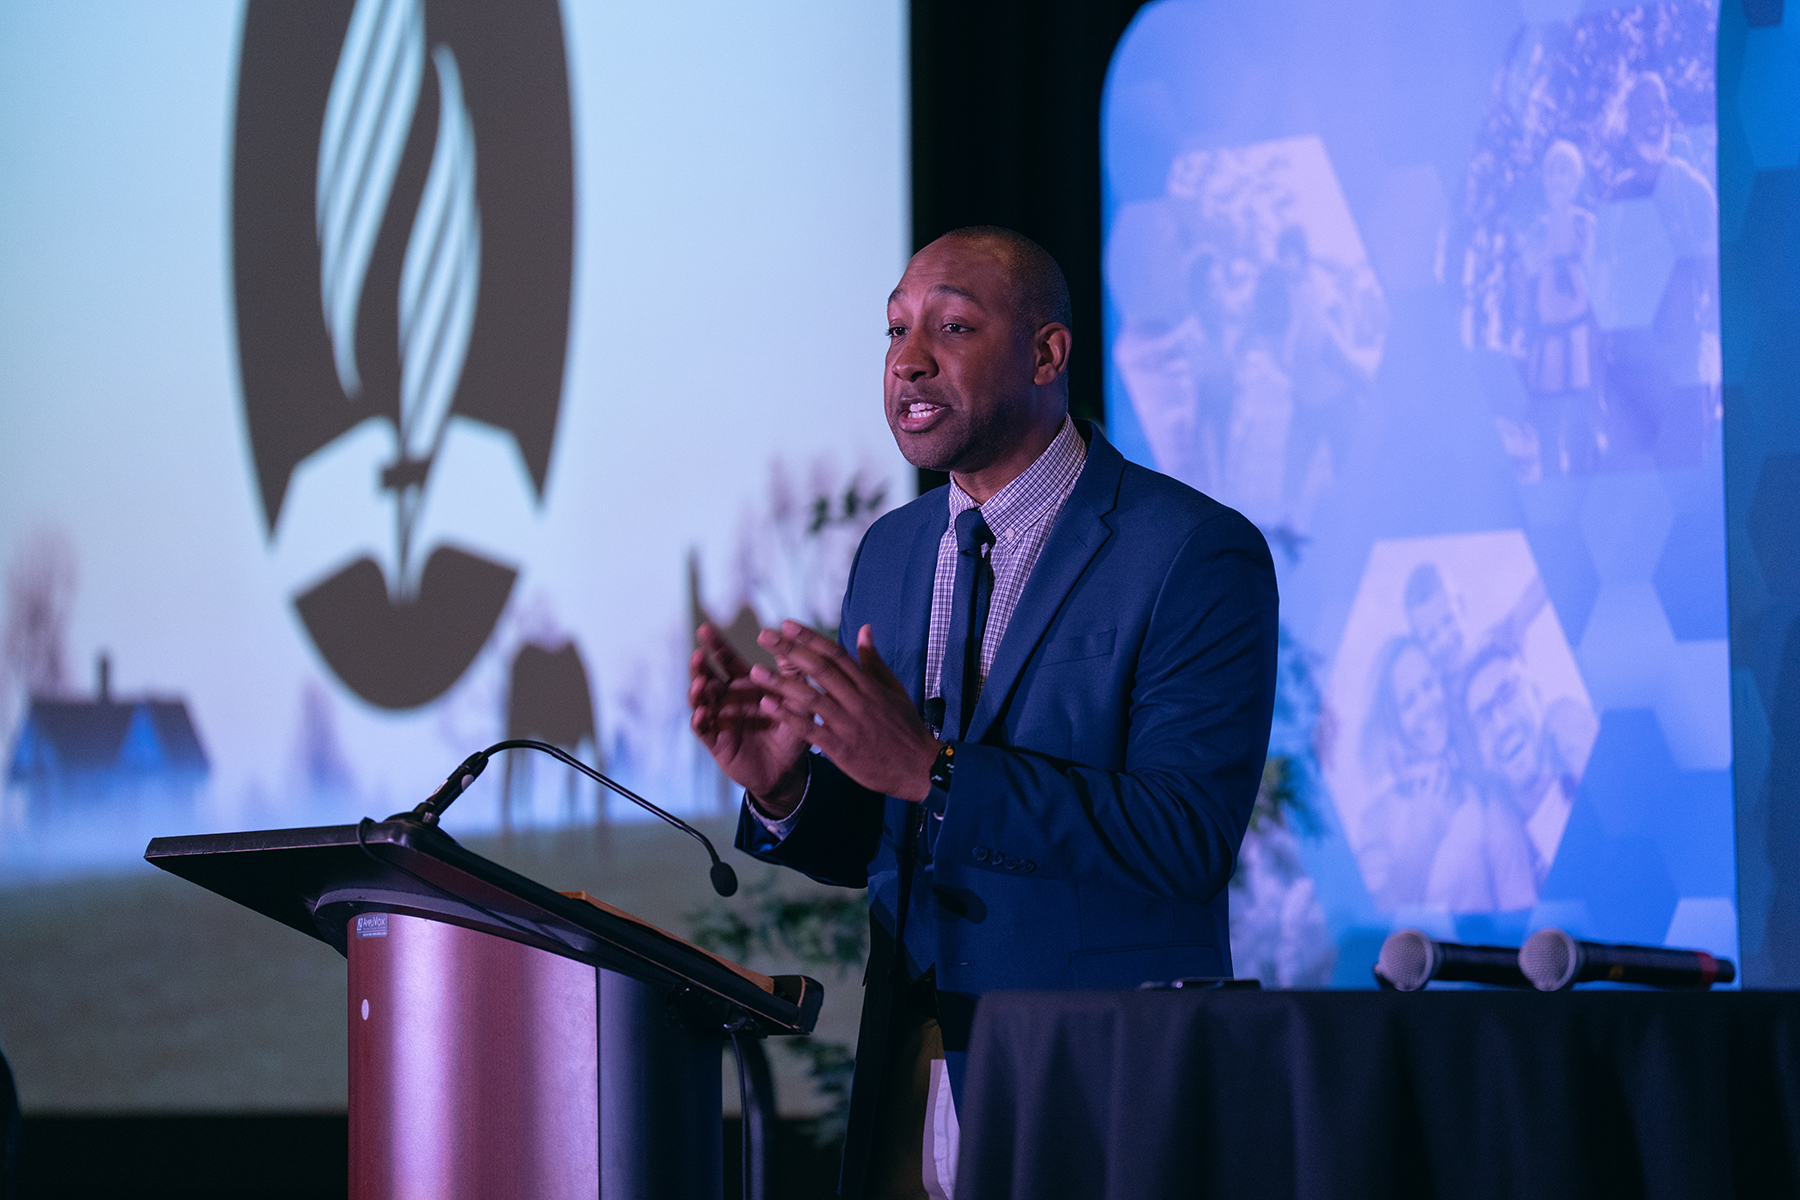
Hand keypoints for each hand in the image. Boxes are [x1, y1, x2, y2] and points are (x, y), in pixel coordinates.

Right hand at [688, 624, 809, 815]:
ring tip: (700, 683)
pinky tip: (701, 713)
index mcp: (745, 684)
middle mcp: (728, 698)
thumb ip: (792, 673)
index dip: (715, 645)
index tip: (705, 628)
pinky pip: (703, 729)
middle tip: (699, 655)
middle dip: (700, 665)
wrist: (789, 770)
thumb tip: (790, 641)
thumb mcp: (798, 700)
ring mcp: (719, 719)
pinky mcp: (716, 741)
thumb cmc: (792, 731)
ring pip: (700, 700)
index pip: (725, 659)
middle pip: (707, 676)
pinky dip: (700, 720)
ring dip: (697, 691)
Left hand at [751, 621, 939, 802]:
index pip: (836, 654)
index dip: (810, 637)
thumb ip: (873, 661)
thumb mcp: (894, 690)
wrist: (920, 769)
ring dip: (781, 683)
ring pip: (811, 698)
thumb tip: (864, 629)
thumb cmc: (906, 728)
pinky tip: (769, 706)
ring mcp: (849, 725)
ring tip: (755, 672)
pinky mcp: (841, 749)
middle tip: (763, 637)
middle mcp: (858, 700)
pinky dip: (789, 717)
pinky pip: (811, 729)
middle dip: (790, 651)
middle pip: (820, 669)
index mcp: (869, 685)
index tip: (786, 625)